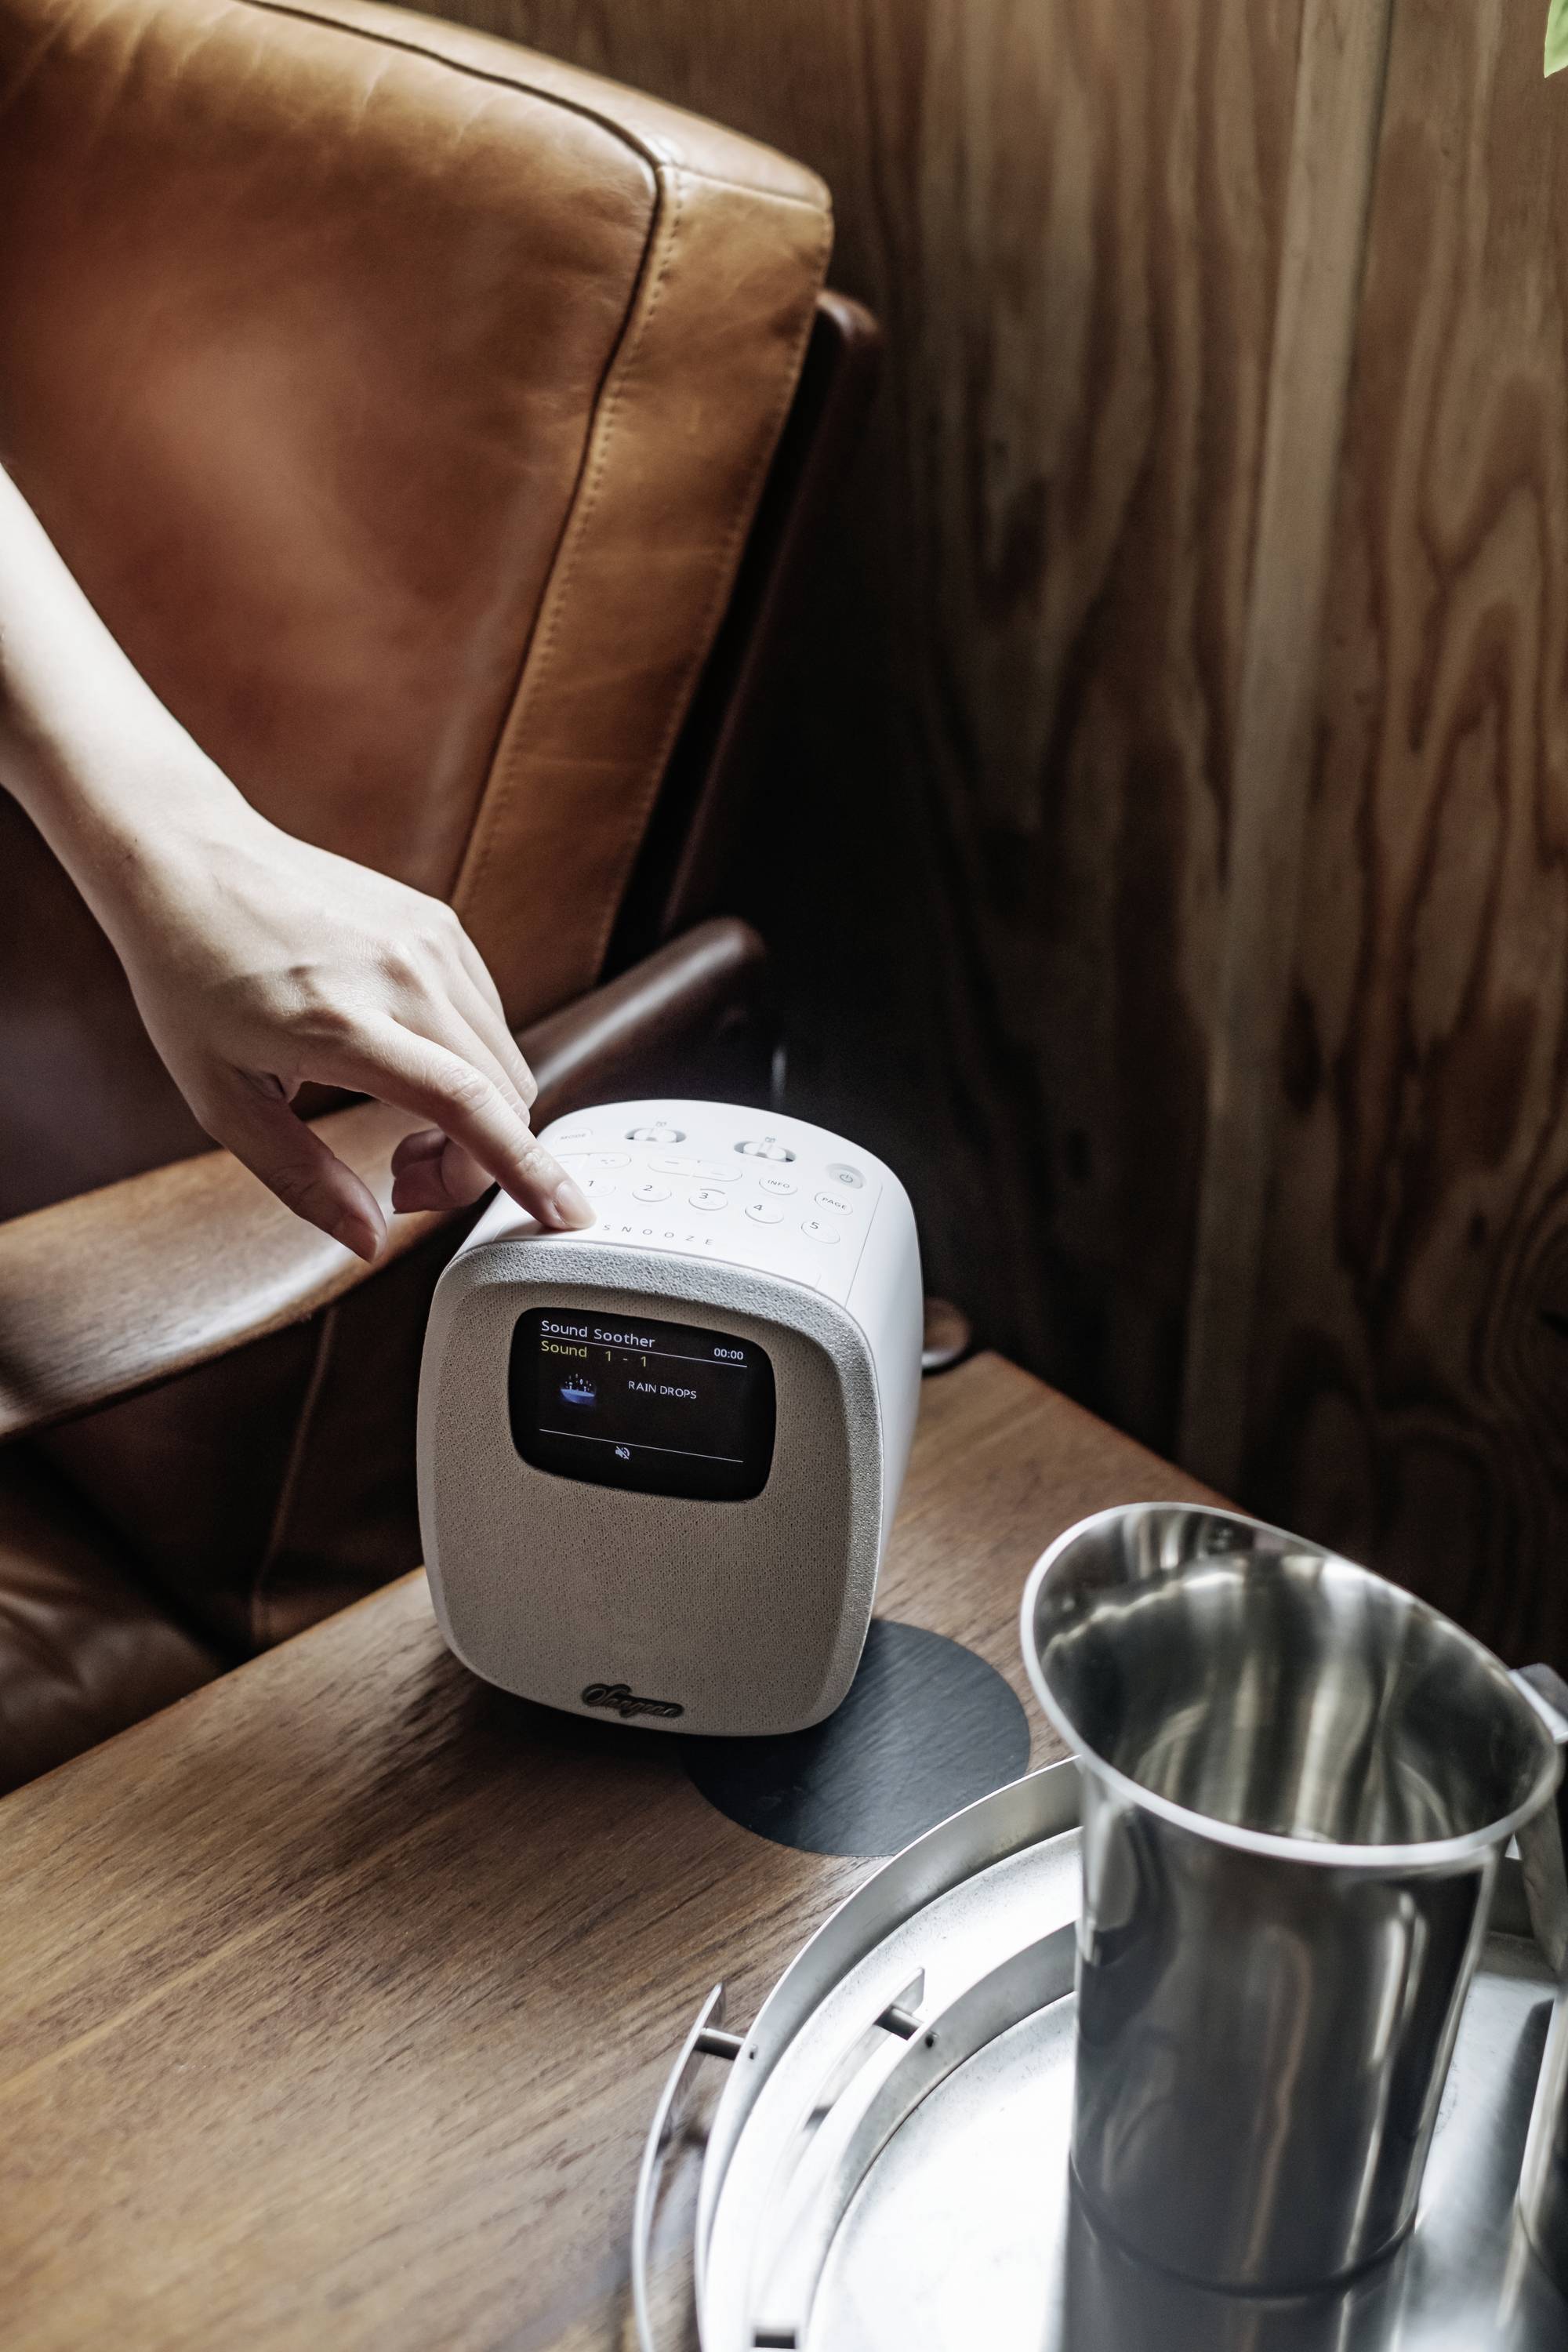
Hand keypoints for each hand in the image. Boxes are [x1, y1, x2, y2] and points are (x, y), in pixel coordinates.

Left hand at [97, 790, 593, 1260]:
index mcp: (341, 1022)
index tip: (565, 1216)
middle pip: (502, 1096)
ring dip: (477, 1117)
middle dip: (476, 1162)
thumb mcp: (222, 1098)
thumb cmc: (191, 976)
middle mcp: (402, 973)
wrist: (188, 860)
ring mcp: (430, 940)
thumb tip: (370, 1240)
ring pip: (506, 1061)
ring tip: (402, 1128)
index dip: (525, 1171)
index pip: (468, 1103)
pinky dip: (470, 1065)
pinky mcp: (440, 924)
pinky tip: (409, 1069)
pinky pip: (488, 1018)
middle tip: (404, 1179)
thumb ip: (301, 1179)